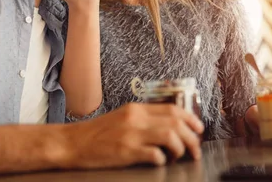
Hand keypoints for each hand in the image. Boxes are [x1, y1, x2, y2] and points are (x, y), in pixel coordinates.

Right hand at [60, 103, 204, 168]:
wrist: (72, 143)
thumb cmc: (96, 134)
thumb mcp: (121, 118)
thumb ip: (142, 119)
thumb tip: (168, 127)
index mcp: (135, 109)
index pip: (172, 109)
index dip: (191, 119)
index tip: (199, 129)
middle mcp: (135, 118)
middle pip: (175, 122)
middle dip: (192, 137)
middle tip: (195, 150)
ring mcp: (131, 134)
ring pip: (170, 135)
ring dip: (180, 148)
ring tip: (179, 157)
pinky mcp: (126, 151)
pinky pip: (155, 154)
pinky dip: (163, 160)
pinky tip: (160, 163)